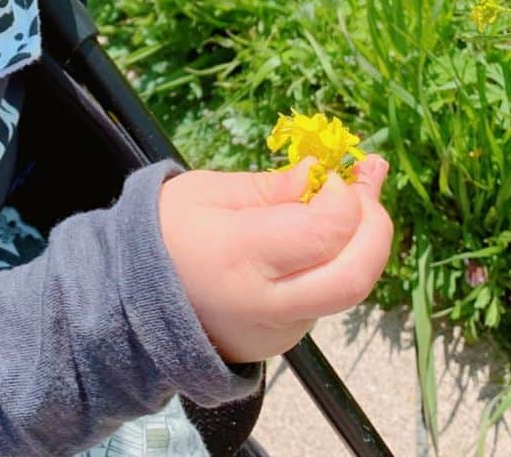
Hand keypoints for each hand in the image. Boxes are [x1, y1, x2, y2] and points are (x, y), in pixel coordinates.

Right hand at [159, 155, 391, 362]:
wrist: (133, 301)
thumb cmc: (165, 233)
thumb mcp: (207, 193)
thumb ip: (270, 188)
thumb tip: (320, 174)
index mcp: (241, 257)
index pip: (324, 233)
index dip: (345, 198)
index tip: (333, 172)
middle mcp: (268, 303)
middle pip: (355, 276)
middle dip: (377, 226)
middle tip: (368, 182)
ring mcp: (280, 329)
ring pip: (345, 288)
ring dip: (362, 240)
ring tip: (357, 193)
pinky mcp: (286, 340)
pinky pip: (324, 297)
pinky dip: (336, 260)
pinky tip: (326, 229)